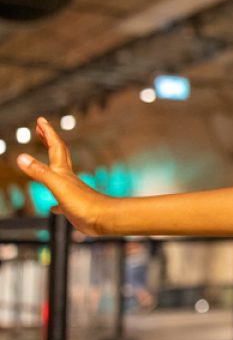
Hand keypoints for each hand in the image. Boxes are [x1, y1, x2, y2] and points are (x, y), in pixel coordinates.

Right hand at [15, 117, 108, 233]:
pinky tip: (54, 207)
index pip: (55, 147)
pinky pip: (61, 202)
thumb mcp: (57, 186)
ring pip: (60, 175)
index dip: (47, 133)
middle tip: (41, 130)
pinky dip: (55, 202)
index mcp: (63, 172)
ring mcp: (71, 192)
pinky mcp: (73, 207)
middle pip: (58, 155)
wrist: (104, 220)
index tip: (41, 120)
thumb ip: (40, 172)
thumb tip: (21, 157)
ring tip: (46, 162)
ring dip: (51, 166)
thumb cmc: (84, 203)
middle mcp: (67, 178)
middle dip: (49, 141)